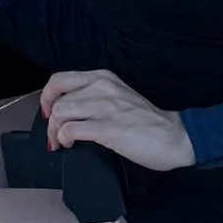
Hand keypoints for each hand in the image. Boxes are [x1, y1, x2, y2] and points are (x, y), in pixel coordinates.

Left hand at [41, 69, 193, 171]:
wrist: (175, 137)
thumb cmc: (147, 121)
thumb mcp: (118, 96)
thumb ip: (94, 95)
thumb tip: (65, 108)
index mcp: (103, 77)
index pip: (59, 79)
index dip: (47, 96)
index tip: (47, 112)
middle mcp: (102, 87)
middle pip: (57, 100)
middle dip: (50, 121)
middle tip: (54, 135)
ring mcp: (105, 107)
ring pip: (60, 114)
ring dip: (54, 131)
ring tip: (61, 142)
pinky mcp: (108, 128)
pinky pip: (70, 130)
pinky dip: (63, 139)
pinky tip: (69, 145)